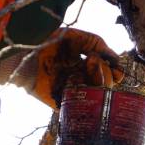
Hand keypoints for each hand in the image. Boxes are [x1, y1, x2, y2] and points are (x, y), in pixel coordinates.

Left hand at [0, 28, 124, 108]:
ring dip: (98, 81)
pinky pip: (81, 106)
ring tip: (86, 67)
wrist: (28, 52)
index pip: (110, 74)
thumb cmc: (51, 42)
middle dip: (105, 72)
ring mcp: (73, 92)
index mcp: (86, 66)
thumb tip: (117, 59)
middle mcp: (82, 80)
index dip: (115, 71)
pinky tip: (82, 82)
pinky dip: (87, 97)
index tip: (113, 63)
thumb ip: (99, 45)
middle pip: (107, 86)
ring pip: (98, 97)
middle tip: (91, 60)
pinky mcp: (63, 102)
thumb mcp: (79, 37)